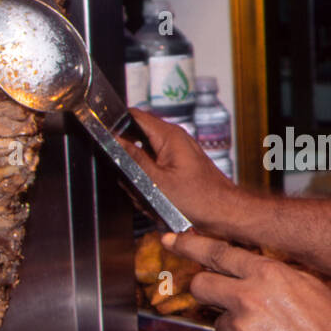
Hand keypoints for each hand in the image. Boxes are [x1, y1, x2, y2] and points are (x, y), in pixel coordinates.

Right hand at [119, 108, 239, 233]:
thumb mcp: (157, 182)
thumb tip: (115, 141)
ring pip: (144, 161)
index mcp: (169, 136)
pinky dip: (152, 187)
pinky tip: (158, 203)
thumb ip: (133, 159)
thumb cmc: (200, 199)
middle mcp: (174, 140)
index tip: (105, 138)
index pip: (134, 116)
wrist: (225, 214)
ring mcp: (177, 154)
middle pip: (136, 141)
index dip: (117, 124)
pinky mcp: (179, 167)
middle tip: (135, 185)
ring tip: (151, 199)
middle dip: (129, 165)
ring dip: (141, 181)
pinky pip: (155, 172)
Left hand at [162, 232, 330, 330]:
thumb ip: (274, 276)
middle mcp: (248, 300)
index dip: (189, 244)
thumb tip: (251, 272)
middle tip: (218, 294)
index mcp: (267, 276)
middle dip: (205, 288)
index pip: (217, 253)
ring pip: (219, 322)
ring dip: (235, 325)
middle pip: (202, 285)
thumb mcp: (310, 286)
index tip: (172, 239)